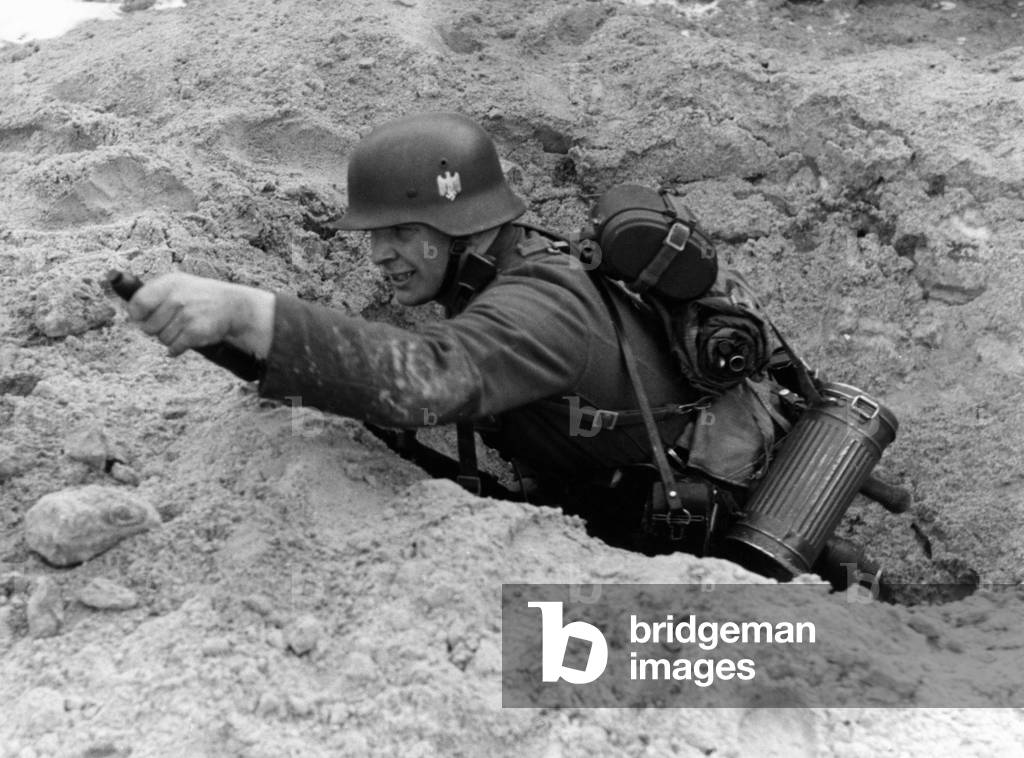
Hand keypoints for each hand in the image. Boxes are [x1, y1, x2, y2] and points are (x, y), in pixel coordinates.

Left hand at [126, 272, 274, 357]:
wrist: (234, 306)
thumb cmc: (201, 296)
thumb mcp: (179, 284)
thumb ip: (153, 294)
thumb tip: (128, 313)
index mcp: (169, 284)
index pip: (137, 305)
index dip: (137, 316)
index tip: (144, 318)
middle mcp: (176, 298)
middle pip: (147, 327)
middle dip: (156, 330)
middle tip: (171, 323)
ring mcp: (186, 315)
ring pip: (161, 339)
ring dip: (170, 339)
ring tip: (184, 329)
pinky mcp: (195, 332)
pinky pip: (174, 348)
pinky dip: (177, 349)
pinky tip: (186, 341)